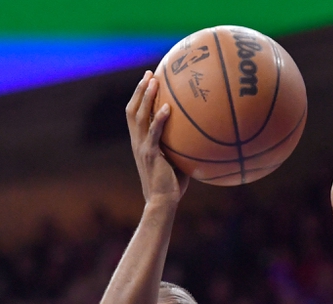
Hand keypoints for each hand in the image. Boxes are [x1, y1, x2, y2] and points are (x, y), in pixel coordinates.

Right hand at [126, 71, 188, 204]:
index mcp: (141, 142)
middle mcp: (137, 142)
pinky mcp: (150, 154)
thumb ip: (181, 145)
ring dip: (145, 97)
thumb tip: (200, 133)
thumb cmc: (172, 185)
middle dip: (139, 90)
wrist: (162, 202)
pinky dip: (158, 119)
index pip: (135, 115)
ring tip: (153, 82)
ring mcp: (142, 147)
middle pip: (132, 110)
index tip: (147, 81)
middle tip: (148, 74)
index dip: (139, 97)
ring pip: (138, 116)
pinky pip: (154, 133)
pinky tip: (166, 108)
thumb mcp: (176, 160)